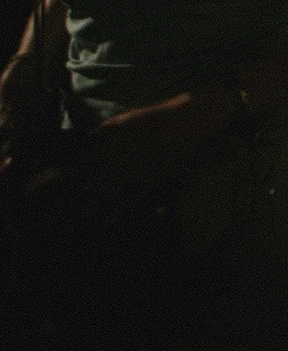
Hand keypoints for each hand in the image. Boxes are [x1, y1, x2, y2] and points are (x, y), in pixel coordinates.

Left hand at [21, 91, 217, 230]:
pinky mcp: (148, 186)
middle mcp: (119, 165)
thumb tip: (80, 146)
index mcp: (110, 146)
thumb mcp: (123, 120)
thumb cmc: (155, 117)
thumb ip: (100, 135)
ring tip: (63, 232)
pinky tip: (96, 232)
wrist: (191, 122)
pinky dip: (110, 221)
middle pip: (85, 191)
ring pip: (103, 203)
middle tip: (44, 222)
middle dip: (63, 207)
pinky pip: (126, 206)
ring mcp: (135, 178)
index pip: (75, 167)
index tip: (34, 192)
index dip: (53, 180)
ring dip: (82, 219)